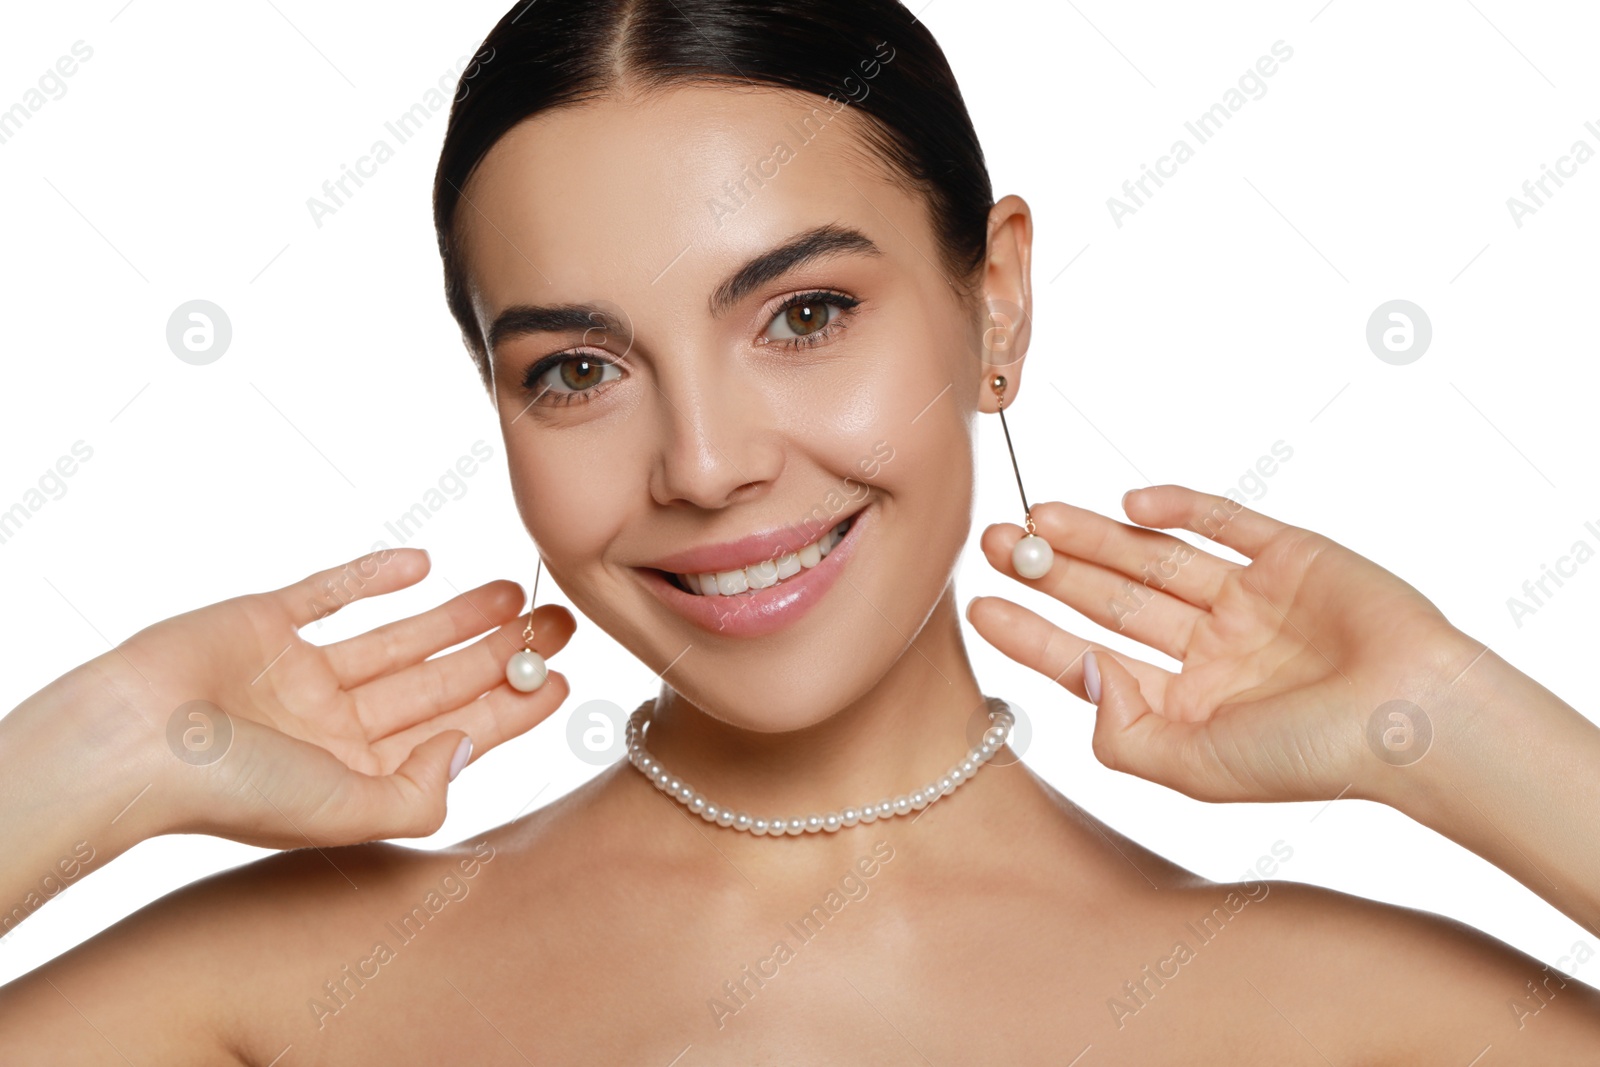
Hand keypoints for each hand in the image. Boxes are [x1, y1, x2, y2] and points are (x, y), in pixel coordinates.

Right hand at [80, 547, 573, 845]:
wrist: (131, 742)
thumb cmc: (235, 790)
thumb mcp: (348, 811)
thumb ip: (422, 790)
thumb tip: (469, 746)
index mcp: (355, 772)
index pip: (455, 735)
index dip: (513, 708)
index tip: (564, 680)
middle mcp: (333, 724)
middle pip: (437, 683)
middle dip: (501, 653)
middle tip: (559, 622)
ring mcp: (297, 672)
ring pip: (397, 638)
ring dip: (454, 616)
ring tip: (513, 590)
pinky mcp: (262, 622)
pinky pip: (328, 593)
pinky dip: (372, 576)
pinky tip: (423, 564)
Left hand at [966, 487, 1478, 803]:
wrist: (1414, 718)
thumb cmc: (1310, 754)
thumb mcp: (1194, 767)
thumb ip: (1124, 737)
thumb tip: (1080, 686)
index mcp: (1187, 701)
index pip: (1091, 659)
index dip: (1034, 632)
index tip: (979, 604)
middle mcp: (1211, 648)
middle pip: (1112, 600)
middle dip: (1051, 571)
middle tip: (994, 541)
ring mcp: (1249, 599)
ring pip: (1155, 558)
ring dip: (1097, 536)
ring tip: (1037, 517)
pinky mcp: (1290, 555)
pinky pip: (1224, 522)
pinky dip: (1180, 507)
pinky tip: (1131, 502)